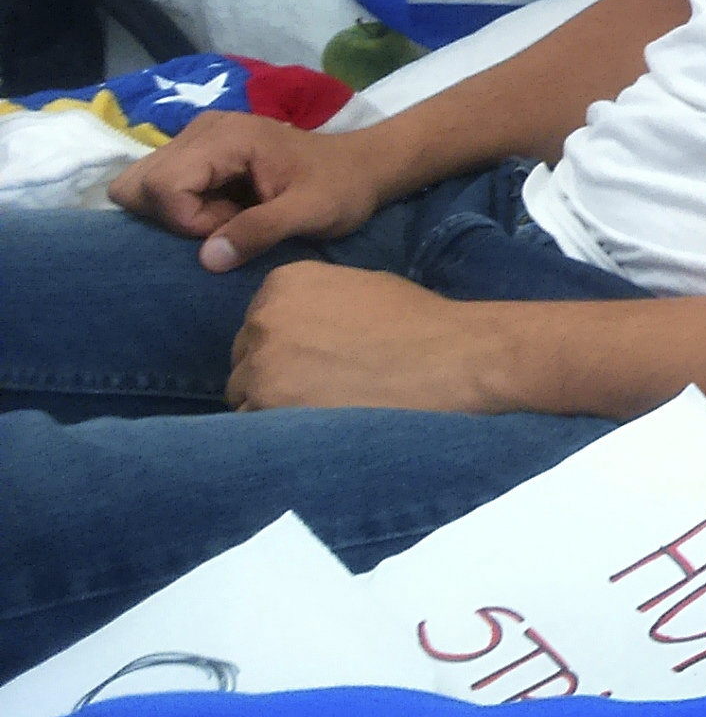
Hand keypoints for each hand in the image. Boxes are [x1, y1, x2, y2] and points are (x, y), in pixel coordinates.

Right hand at [107, 111, 403, 271]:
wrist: (362, 167)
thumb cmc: (342, 188)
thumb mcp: (312, 213)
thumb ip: (262, 231)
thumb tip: (208, 259)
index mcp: (226, 136)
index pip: (161, 184)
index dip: (187, 220)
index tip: (231, 227)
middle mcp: (201, 130)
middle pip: (137, 183)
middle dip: (171, 217)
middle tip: (223, 223)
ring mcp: (197, 138)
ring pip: (142, 185)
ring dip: (177, 214)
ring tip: (228, 216)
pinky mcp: (200, 152)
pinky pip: (162, 185)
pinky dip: (184, 207)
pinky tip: (226, 210)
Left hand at [228, 262, 512, 411]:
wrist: (451, 357)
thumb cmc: (418, 323)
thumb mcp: (361, 287)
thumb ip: (315, 303)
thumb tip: (299, 327)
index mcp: (283, 283)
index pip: (257, 324)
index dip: (284, 348)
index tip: (313, 361)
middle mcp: (264, 319)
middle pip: (244, 359)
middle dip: (273, 375)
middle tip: (319, 390)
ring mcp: (263, 363)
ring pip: (244, 396)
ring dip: (273, 406)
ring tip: (321, 411)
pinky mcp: (270, 404)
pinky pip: (255, 428)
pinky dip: (280, 432)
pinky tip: (319, 426)